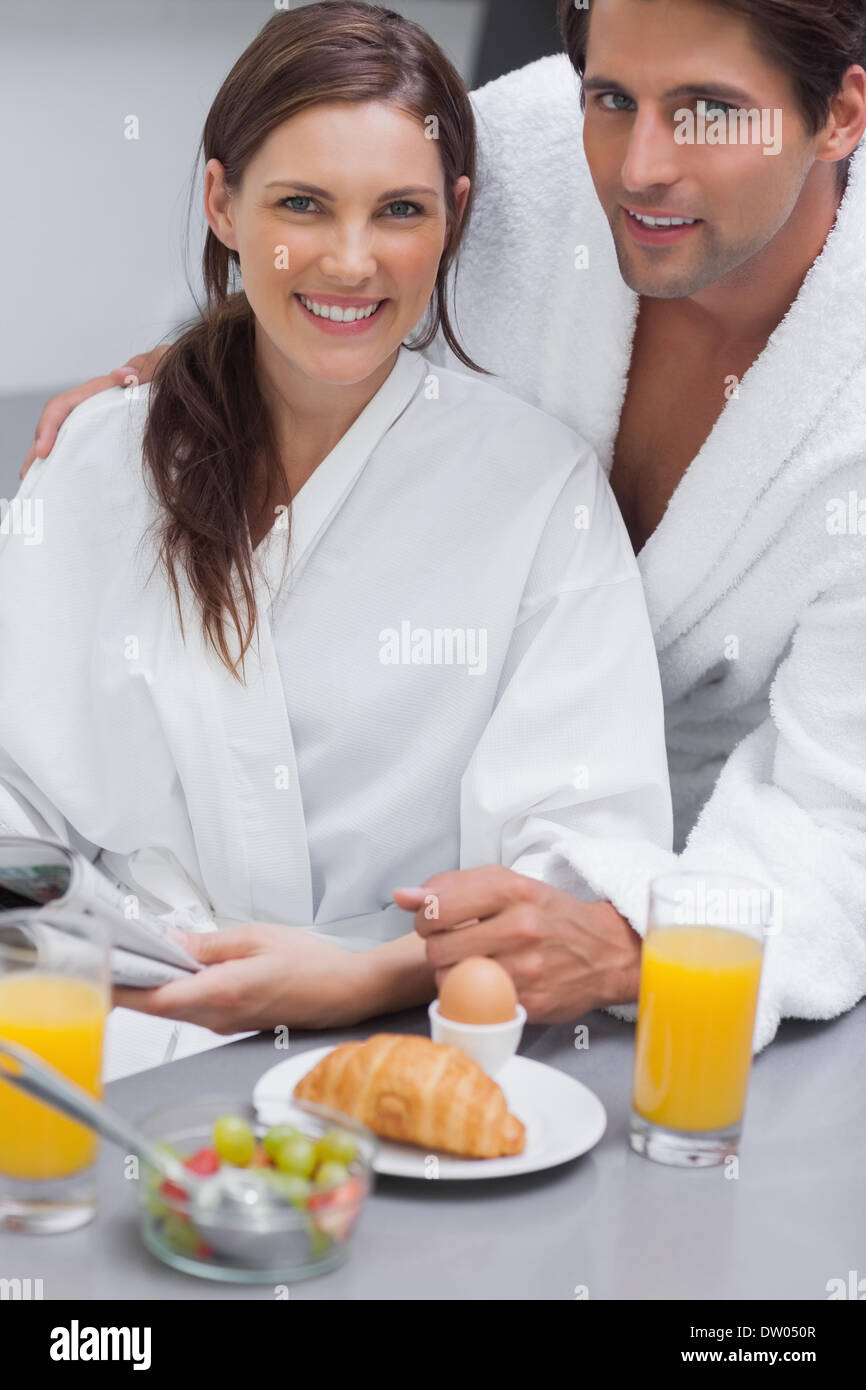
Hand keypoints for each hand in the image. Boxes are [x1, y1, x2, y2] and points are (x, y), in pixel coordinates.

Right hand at [20, 346, 169, 478]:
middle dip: (37, 451)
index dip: (48, 426)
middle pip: (55, 428)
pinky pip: (84, 454)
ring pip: (66, 443)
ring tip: (39, 487)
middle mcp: (92, 409)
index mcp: (98, 392)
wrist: (182, 388)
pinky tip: (67, 489)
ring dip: (49, 463)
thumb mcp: (162, 366)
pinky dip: (71, 469)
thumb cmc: (170, 375)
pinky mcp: (107, 442)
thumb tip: (124, 376)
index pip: (62, 406)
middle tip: (29, 477)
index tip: (44, 451)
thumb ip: (150, 366)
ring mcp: (98, 426)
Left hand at [111, 923, 370, 1033]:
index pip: (156, 999)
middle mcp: (218, 1016)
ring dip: (154, 987)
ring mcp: (225, 1024)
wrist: (348, 992)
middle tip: (111, 957)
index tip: (102, 970)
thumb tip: (173, 942)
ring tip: (139, 958)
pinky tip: (177, 970)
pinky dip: (177, 991)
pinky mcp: (232, 1023)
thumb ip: (210, 944)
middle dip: (130, 985)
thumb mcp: (258, 938)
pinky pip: (193, 1009)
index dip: (123, 989)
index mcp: (222, 993)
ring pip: (174, 1009)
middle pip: (157, 1006)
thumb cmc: (313, 964)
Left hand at [393, 866, 641, 1023]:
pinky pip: (473, 1006)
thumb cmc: (550, 915)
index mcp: (512, 890)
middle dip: (438, 947)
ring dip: (452, 975)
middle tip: (456, 944)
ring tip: (472, 964)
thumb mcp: (508, 884)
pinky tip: (485, 986)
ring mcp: (526, 968)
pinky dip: (472, 998)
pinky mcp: (528, 1003)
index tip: (437, 921)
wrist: (606, 952)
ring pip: (451, 980)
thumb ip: (453, 886)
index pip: (437, 907)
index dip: (425, 917)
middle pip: (437, 948)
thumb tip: (403, 895)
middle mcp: (520, 927)